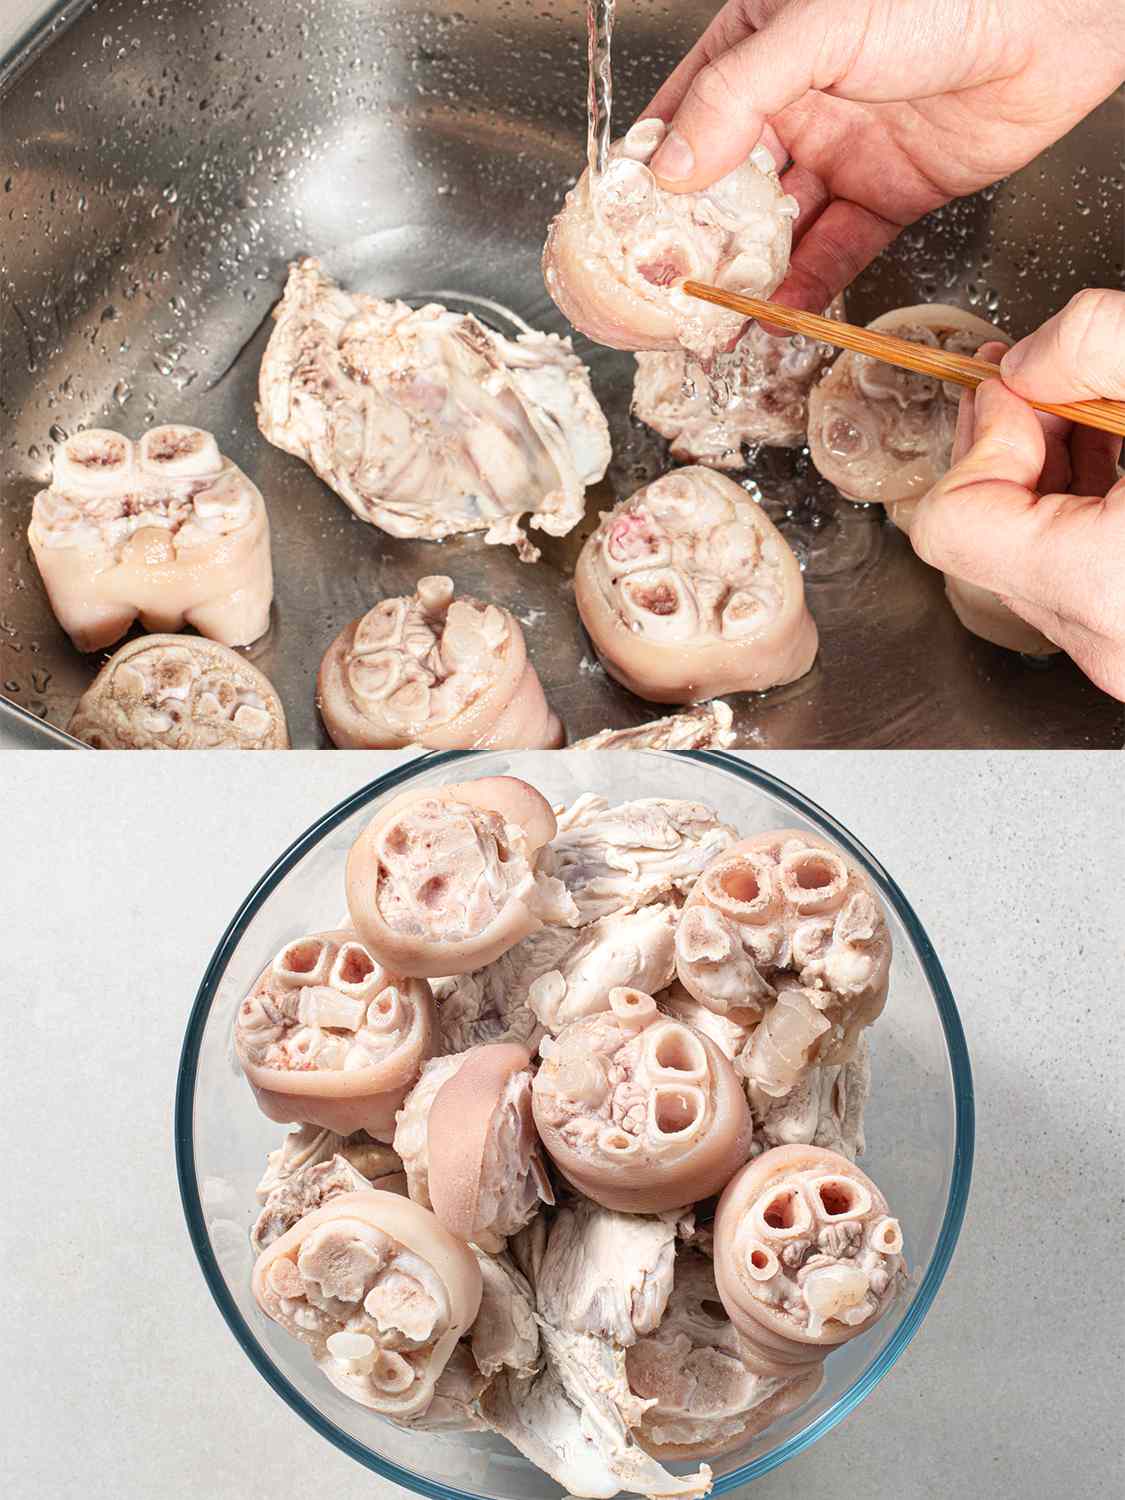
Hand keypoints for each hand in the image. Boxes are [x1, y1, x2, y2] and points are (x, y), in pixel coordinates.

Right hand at [643, 0, 1124, 313]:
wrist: (1055, 19)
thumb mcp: (815, 27)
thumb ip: (737, 96)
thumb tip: (674, 169)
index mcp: (761, 41)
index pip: (685, 115)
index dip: (649, 175)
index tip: (619, 230)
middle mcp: (796, 100)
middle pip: (727, 187)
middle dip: (696, 243)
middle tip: (665, 294)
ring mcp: (843, 150)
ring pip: (780, 228)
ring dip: (749, 276)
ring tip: (719, 319)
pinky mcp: (891, 193)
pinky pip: (838, 250)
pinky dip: (809, 287)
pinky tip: (780, 314)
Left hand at [909, 290, 1124, 699]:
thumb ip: (1093, 344)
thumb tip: (1025, 364)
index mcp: (1105, 582)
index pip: (954, 519)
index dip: (981, 439)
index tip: (1025, 390)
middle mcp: (1108, 638)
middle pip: (986, 537)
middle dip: (1017, 447)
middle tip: (1064, 390)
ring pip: (1032, 557)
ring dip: (1055, 478)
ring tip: (1112, 423)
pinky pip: (1080, 574)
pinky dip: (1092, 512)